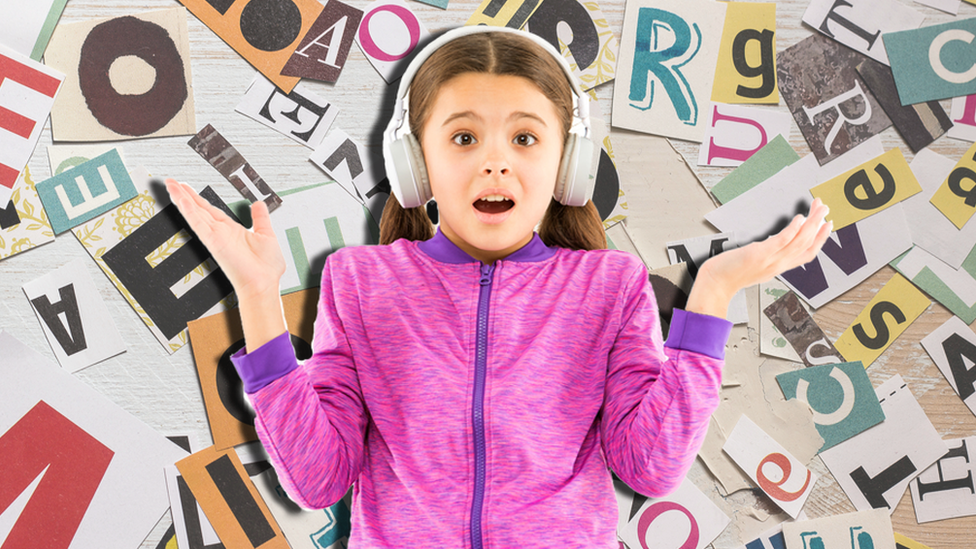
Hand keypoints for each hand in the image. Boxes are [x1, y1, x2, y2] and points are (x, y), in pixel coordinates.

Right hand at [165, 179, 285, 301]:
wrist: (263, 283)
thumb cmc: (266, 268)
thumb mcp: (266, 234)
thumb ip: (260, 218)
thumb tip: (259, 204)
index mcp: (233, 231)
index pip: (211, 210)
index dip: (199, 198)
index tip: (188, 188)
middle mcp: (221, 233)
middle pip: (199, 209)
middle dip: (185, 195)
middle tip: (172, 182)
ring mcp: (215, 237)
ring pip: (195, 213)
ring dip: (182, 198)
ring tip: (171, 185)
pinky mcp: (213, 241)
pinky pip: (198, 222)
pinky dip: (189, 210)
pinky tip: (180, 199)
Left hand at [686, 198, 831, 317]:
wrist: (715, 284)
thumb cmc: (729, 273)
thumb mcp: (755, 264)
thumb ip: (767, 254)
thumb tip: (773, 241)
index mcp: (778, 267)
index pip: (807, 254)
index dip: (820, 239)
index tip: (826, 225)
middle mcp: (778, 264)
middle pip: (807, 244)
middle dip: (819, 225)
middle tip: (825, 209)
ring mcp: (770, 260)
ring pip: (799, 241)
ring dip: (812, 223)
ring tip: (817, 208)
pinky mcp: (760, 255)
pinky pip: (782, 242)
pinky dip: (793, 230)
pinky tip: (799, 218)